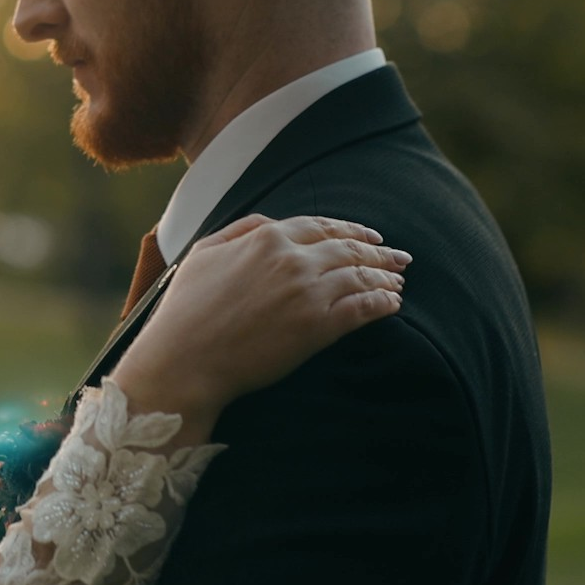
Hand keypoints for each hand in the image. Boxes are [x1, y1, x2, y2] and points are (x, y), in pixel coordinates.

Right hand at [107, 215, 409, 427]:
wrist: (184, 361)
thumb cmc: (186, 310)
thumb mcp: (204, 253)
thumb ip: (240, 230)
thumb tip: (272, 223)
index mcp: (266, 238)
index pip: (322, 227)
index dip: (351, 230)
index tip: (371, 237)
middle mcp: (292, 259)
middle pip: (349, 249)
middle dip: (379, 253)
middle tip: (400, 258)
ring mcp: (308, 292)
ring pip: (360, 277)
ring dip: (385, 278)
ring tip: (400, 281)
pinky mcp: (318, 327)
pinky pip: (362, 308)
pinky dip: (382, 303)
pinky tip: (393, 304)